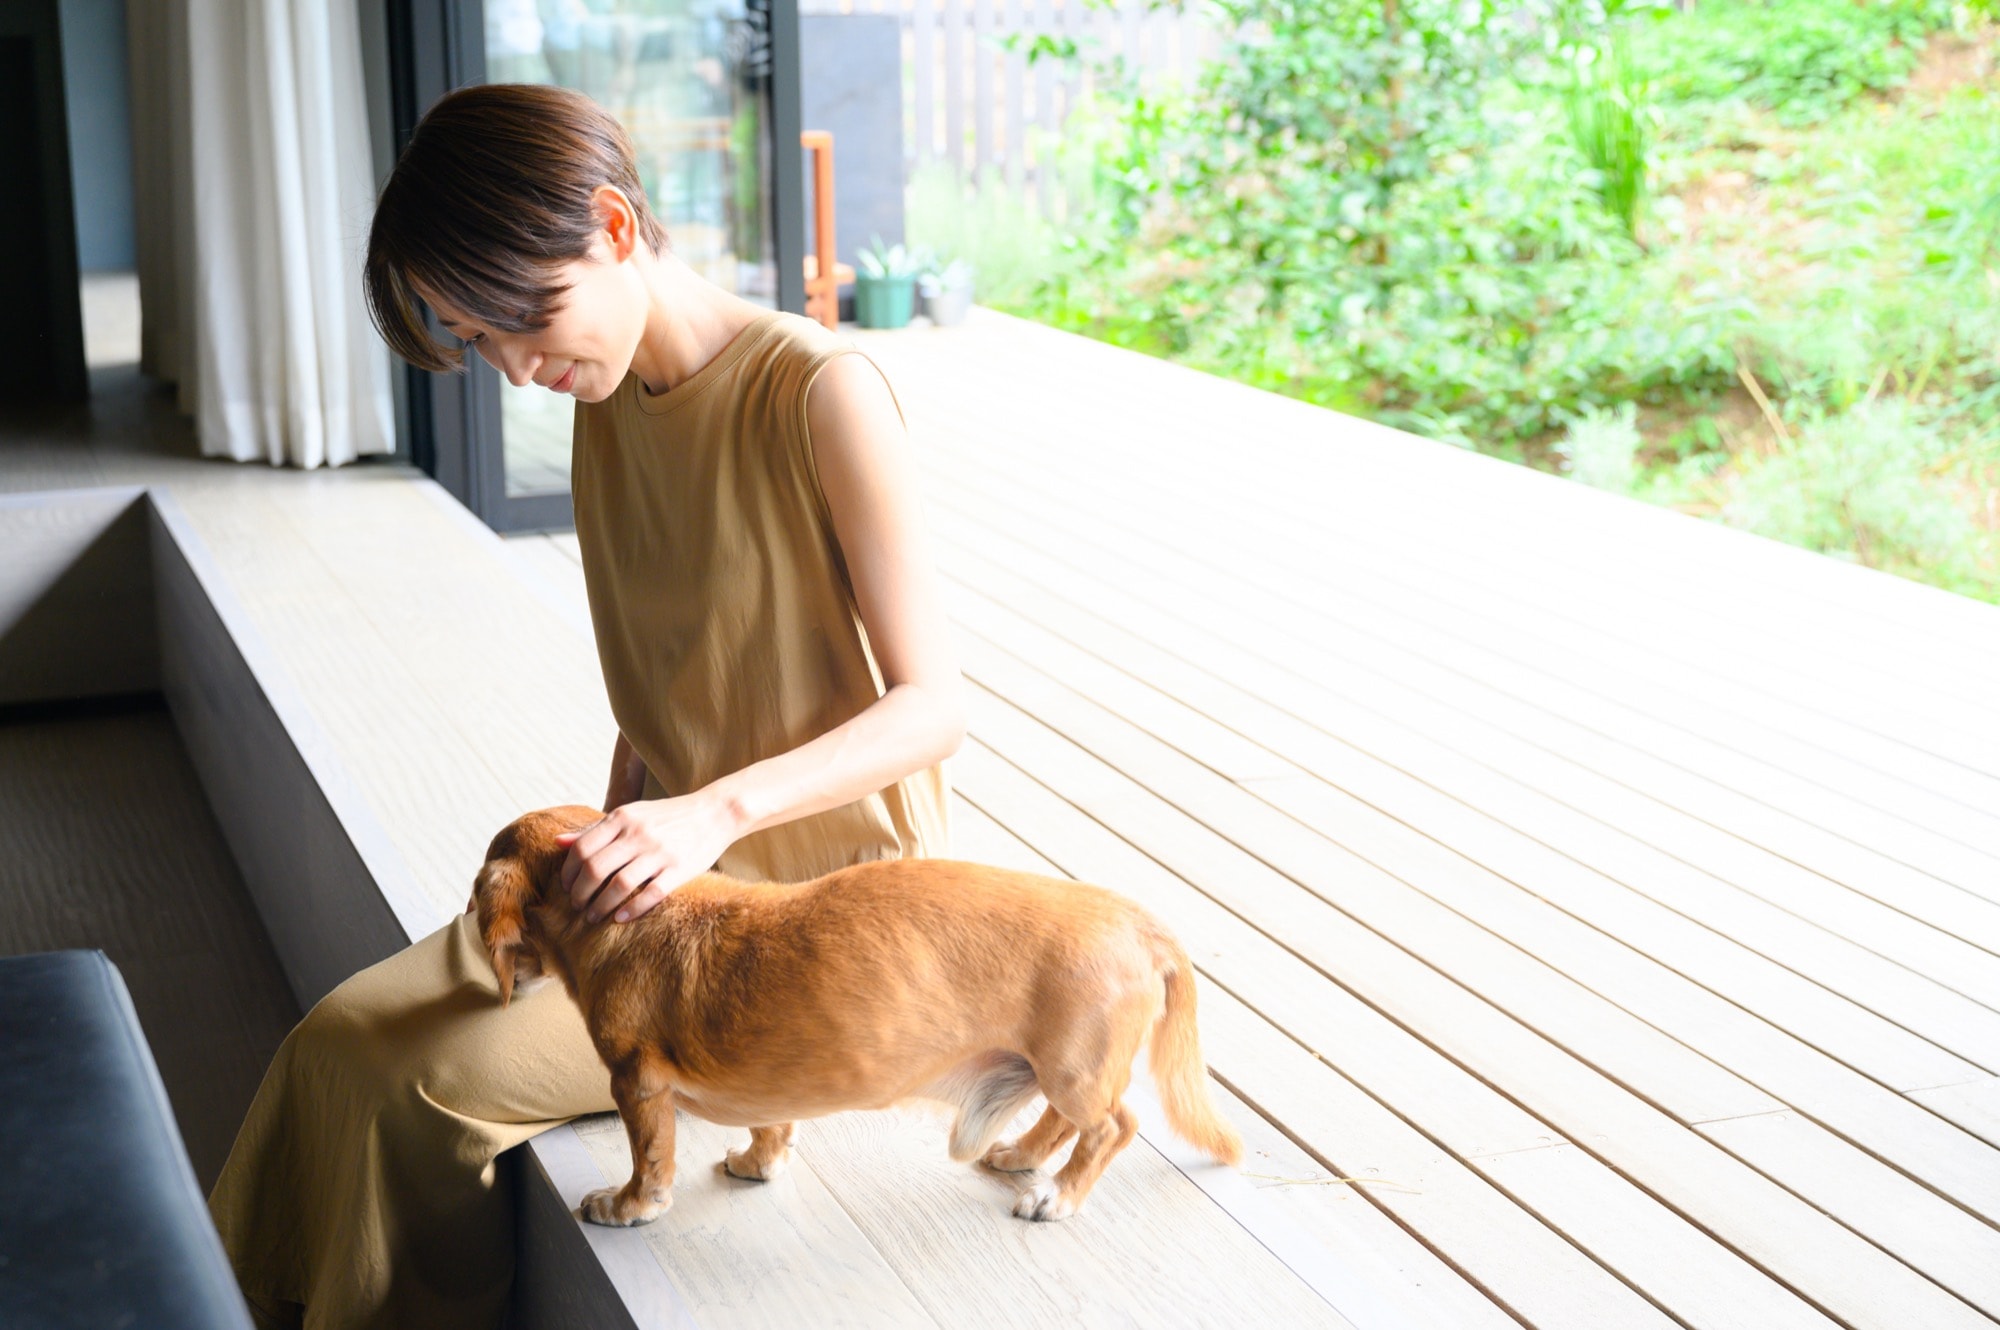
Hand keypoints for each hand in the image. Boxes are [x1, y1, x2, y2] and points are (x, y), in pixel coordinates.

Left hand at [558, 792, 737, 924]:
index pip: (582, 849)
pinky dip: (632, 910)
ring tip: (593, 916)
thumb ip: (595, 829)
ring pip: (619, 885)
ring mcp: (660, 852)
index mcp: (622, 818)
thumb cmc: (667, 816)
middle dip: (580, 893)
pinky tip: (621, 918)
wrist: (715, 812)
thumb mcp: (630, 814)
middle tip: (577, 906)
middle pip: (595, 869)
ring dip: (601, 906)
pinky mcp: (680, 869)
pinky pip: (651, 894)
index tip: (566, 887)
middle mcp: (638, 834)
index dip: (569, 872)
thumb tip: (557, 842)